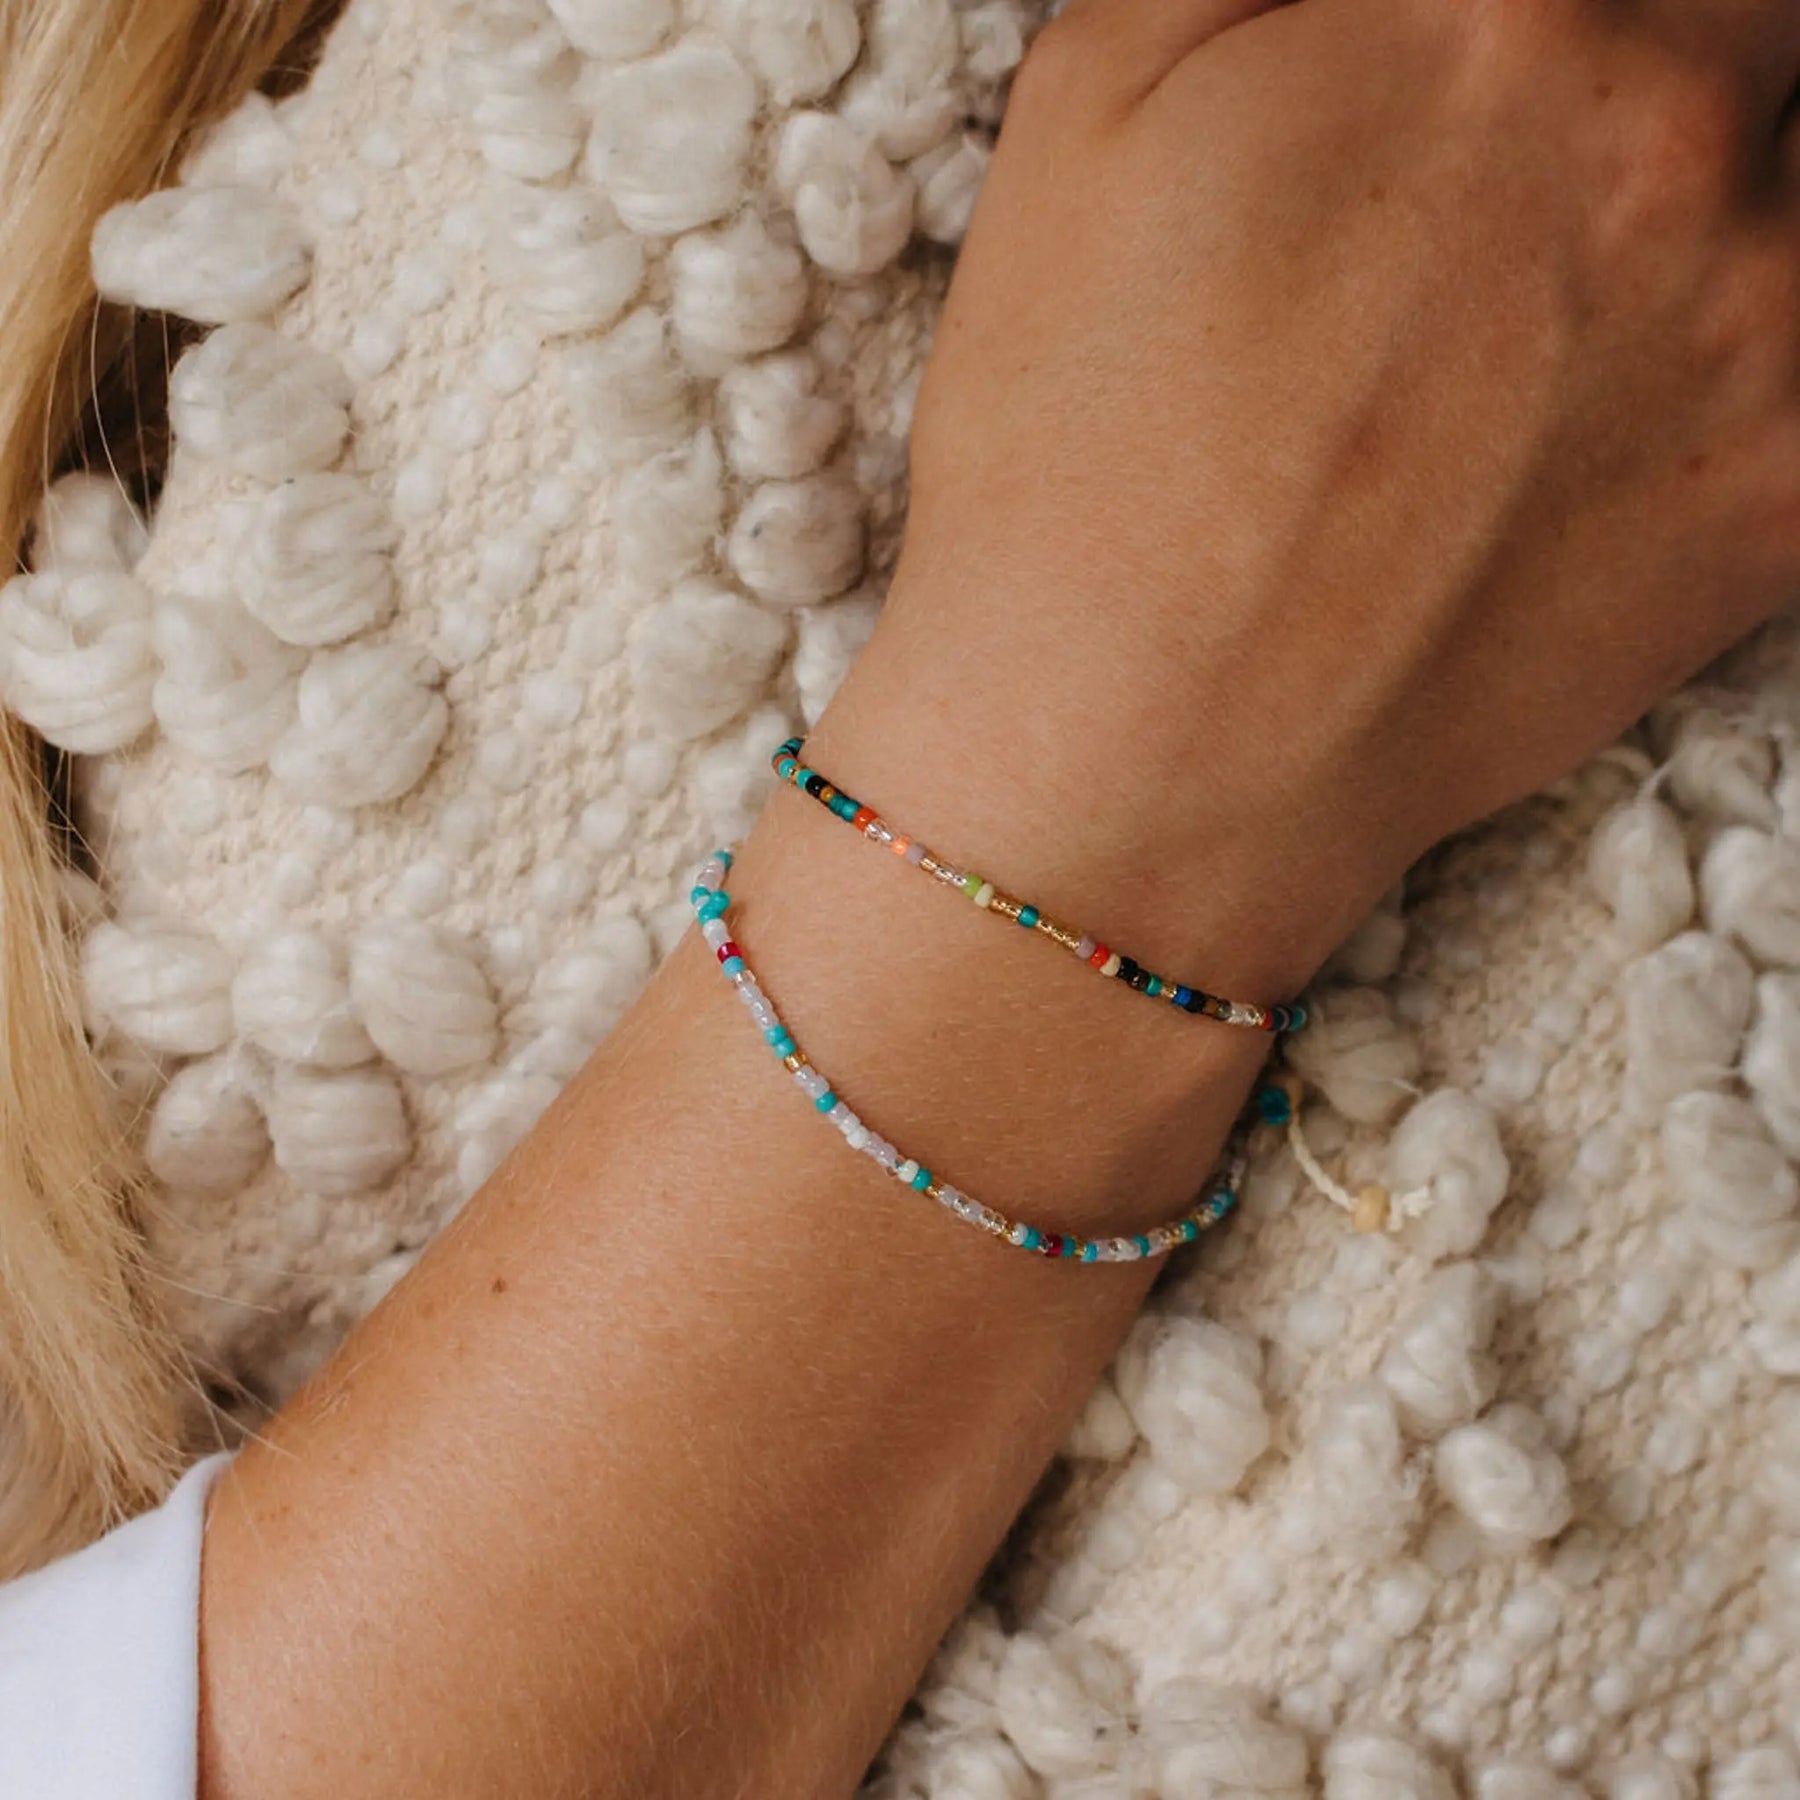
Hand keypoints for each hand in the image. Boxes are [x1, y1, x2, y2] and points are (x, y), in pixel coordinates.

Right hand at [818, 0, 1799, 991]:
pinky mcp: (1786, 503)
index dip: (1550, 27)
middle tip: (1552, 184)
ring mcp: (1759, 324)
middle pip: (1757, 23)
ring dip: (1726, 214)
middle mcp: (1663, 134)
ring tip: (1584, 306)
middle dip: (1674, 72)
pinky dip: (1753, 372)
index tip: (1511, 79)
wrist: (1126, 760)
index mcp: (1493, 9)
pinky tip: (1633, 416)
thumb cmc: (1073, 459)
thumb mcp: (1092, 101)